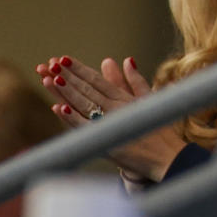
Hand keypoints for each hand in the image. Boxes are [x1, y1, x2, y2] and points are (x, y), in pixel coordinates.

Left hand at [35, 55, 186, 181]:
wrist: (166, 157)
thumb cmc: (159, 130)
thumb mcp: (149, 100)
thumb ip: (136, 81)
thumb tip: (127, 60)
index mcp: (124, 98)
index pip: (98, 80)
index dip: (80, 69)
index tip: (64, 59)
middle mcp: (116, 108)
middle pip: (87, 89)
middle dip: (68, 76)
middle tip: (51, 64)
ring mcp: (110, 124)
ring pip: (83, 104)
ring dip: (65, 92)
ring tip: (50, 78)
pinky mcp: (106, 141)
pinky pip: (84, 127)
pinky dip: (72, 118)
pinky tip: (59, 108)